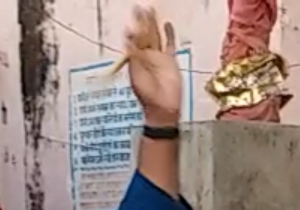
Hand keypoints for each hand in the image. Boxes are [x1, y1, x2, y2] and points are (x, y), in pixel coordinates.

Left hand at [121, 6, 182, 126]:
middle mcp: (146, 56)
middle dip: (142, 21)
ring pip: (156, 36)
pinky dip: (170, 35)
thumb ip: (134, 55)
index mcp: (136, 59)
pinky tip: (167, 24)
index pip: (134, 39)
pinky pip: (170, 45)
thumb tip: (128, 38)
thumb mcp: (137, 74)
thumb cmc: (147, 96)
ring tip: (151, 10)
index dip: (133, 28)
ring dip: (154, 24)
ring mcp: (159, 58)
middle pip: (145, 34)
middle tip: (140, 7)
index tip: (132, 18)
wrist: (162, 109)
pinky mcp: (170, 61)